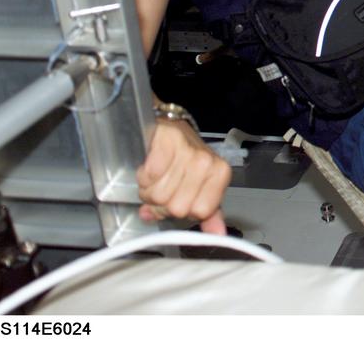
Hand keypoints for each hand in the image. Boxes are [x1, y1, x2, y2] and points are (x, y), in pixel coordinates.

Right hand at [136, 117, 230, 233]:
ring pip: (158, 194)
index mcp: (220, 174)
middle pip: (175, 207)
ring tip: (156, 178)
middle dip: (162, 203)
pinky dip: (143, 176)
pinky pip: (148, 176)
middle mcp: (207, 162)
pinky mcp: (166, 141)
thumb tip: (218, 235)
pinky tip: (149, 167)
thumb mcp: (202, 185)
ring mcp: (188, 151)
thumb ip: (209, 213)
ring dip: (150, 190)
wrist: (170, 129)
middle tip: (163, 187)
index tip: (177, 199)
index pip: (198, 213)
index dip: (181, 211)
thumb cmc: (186, 159)